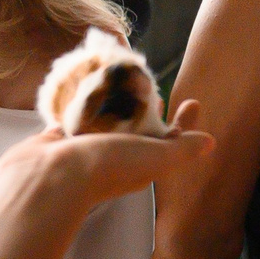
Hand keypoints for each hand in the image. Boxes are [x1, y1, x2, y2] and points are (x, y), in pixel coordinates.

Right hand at [0, 99, 213, 209]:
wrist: (49, 179)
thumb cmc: (106, 167)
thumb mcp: (156, 157)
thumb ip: (183, 149)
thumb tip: (210, 143)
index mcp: (142, 162)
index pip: (171, 141)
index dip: (184, 124)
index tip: (193, 101)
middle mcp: (115, 156)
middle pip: (138, 129)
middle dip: (148, 109)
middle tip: (154, 87)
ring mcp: (85, 149)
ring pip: (104, 122)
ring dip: (113, 104)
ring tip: (120, 79)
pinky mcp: (59, 141)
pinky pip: (73, 119)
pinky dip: (79, 107)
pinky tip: (82, 90)